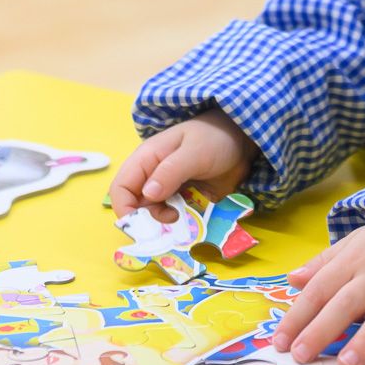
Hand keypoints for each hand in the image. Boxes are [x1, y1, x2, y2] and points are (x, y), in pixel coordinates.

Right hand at [108, 110, 255, 220]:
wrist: (243, 141)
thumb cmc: (215, 138)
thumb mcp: (194, 152)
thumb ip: (170, 171)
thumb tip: (147, 194)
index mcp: (147, 159)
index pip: (121, 188)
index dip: (125, 209)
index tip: (142, 226)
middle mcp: (153, 176)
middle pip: (135, 207)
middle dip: (147, 221)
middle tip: (170, 224)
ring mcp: (168, 189)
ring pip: (153, 216)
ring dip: (164, 225)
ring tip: (183, 220)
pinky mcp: (184, 200)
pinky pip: (173, 218)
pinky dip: (178, 224)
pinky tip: (192, 221)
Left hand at [272, 219, 364, 364]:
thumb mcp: (351, 244)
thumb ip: (322, 264)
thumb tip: (292, 280)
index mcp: (353, 261)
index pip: (320, 290)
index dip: (298, 316)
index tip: (280, 343)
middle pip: (347, 303)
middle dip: (322, 330)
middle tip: (301, 356)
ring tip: (347, 364)